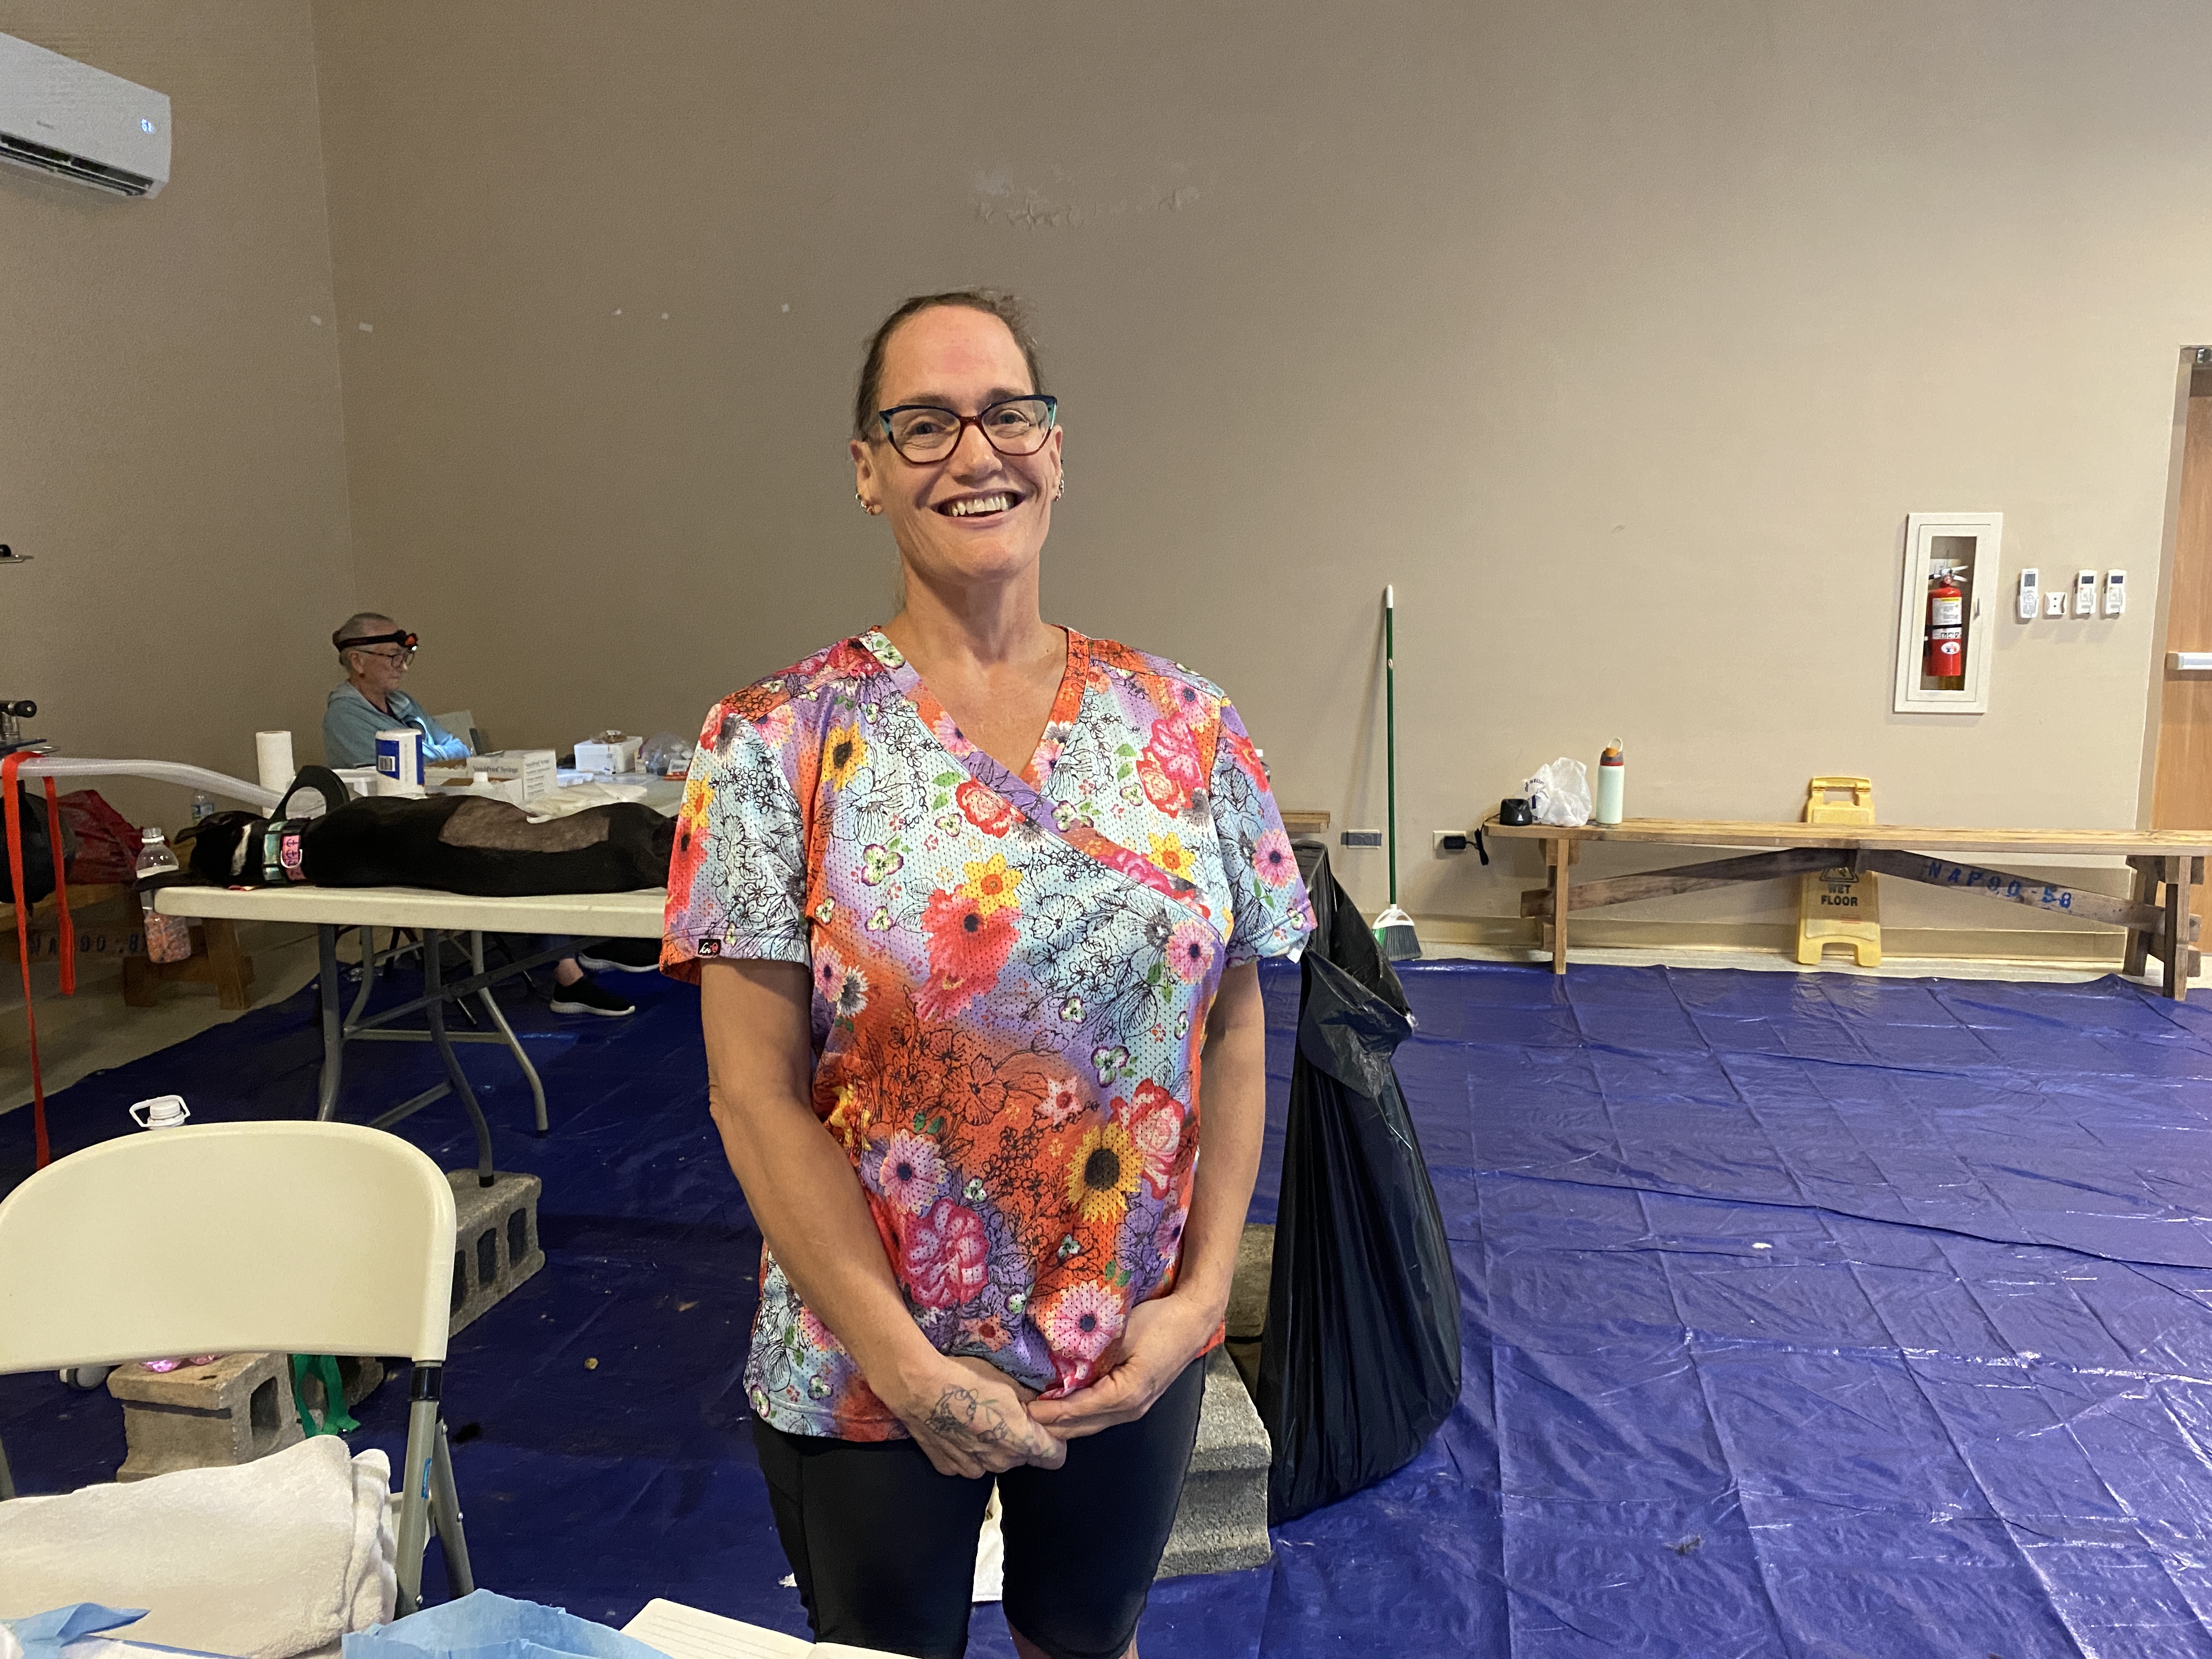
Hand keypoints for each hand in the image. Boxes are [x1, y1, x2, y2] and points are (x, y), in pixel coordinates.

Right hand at [895, 1354, 1065, 1477]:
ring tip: (977, 1419)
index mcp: (1022, 1441)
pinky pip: (967, 1462)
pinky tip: (956, 1427)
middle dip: (1019, 1440)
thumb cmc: (967, 1378)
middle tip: (1005, 1414)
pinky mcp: (949, 1467)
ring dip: (993, 1446)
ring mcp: (973, 1468)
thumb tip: (1040, 1405)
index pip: (1055, 1457)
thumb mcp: (1009, 1381)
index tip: (1043, 1428)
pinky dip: (966, 1450)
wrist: (920, 1386)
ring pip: (994, 1461)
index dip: (1053, 1442)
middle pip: (1022, 1457)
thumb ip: (1030, 1400)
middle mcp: (1001, 1461)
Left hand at [1027, 1293, 1215, 1440]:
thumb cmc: (1158, 1321)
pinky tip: (1061, 1411)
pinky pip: (1101, 1416)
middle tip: (1022, 1421)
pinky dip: (1079, 1417)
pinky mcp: (1136, 1402)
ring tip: (1035, 1420)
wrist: (1192, 1320)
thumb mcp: (1120, 1332)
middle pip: (1083, 1426)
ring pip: (1092, 1425)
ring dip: (1064, 1424)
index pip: (1079, 1409)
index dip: (1051, 1412)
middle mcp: (1131, 1409)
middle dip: (1052, 1425)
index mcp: (1127, 1393)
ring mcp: (1136, 1409)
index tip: (1026, 1410)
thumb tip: (1057, 1359)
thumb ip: (1091, 1350)